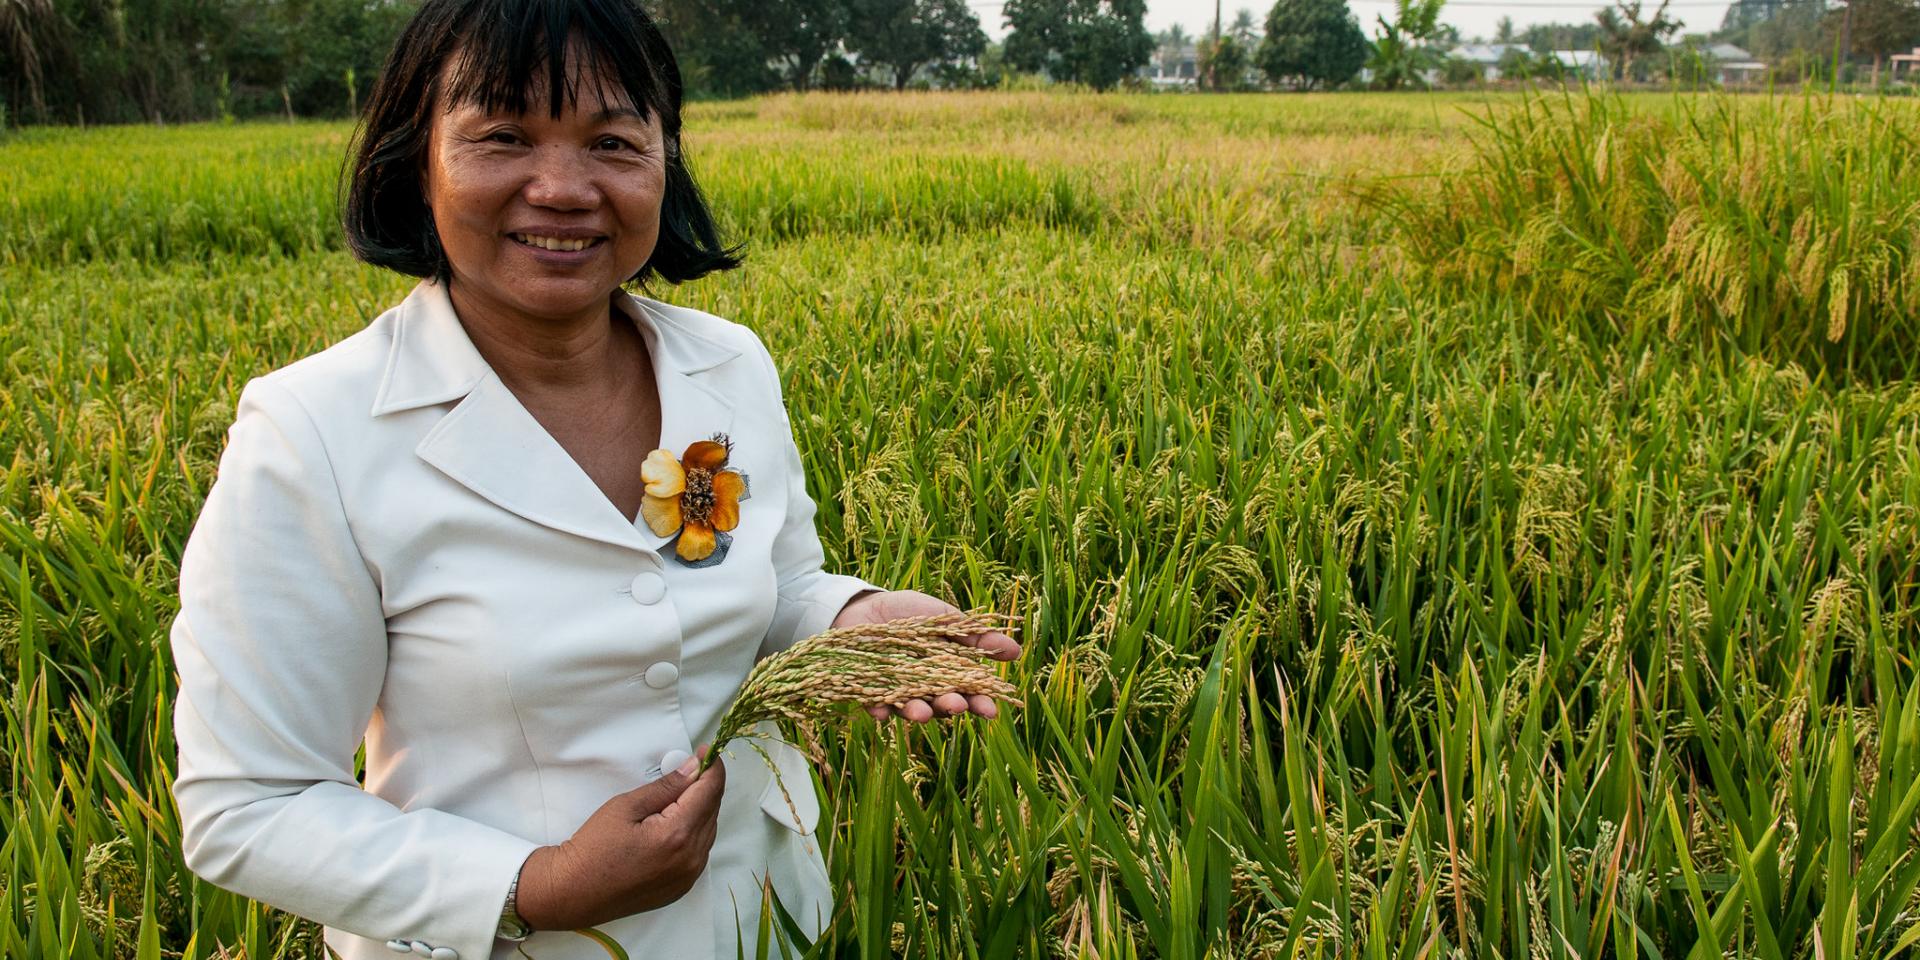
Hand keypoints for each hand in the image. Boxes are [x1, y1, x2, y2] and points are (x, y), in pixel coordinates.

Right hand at [513, 746, 725, 929]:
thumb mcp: (626, 806)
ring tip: (678, 796)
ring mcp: (688, 876)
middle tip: (688, 769)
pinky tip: (675, 823)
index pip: (710, 791)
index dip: (711, 767)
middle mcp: (690, 858)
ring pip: (708, 831)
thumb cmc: (593, 848)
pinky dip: (694, 832)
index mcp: (677, 835)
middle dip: (705, 786)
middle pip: (713, 810)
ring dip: (700, 809)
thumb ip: (666, 786)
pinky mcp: (682, 886)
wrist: (574, 892)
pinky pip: (700, 851)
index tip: (705, 751)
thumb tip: (693, 768)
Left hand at [830, 589, 1021, 722]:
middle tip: (957, 705)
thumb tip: (1015, 651)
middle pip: (941, 704)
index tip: (991, 710)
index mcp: (947, 673)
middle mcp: (925, 687)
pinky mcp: (867, 691)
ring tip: (922, 711)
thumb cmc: (909, 613)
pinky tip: (880, 711)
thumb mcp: (946, 619)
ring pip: (911, 708)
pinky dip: (878, 709)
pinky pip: (874, 704)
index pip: (968, 692)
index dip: (980, 702)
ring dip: (918, 712)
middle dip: (950, 706)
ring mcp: (897, 691)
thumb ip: (976, 637)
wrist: (864, 605)